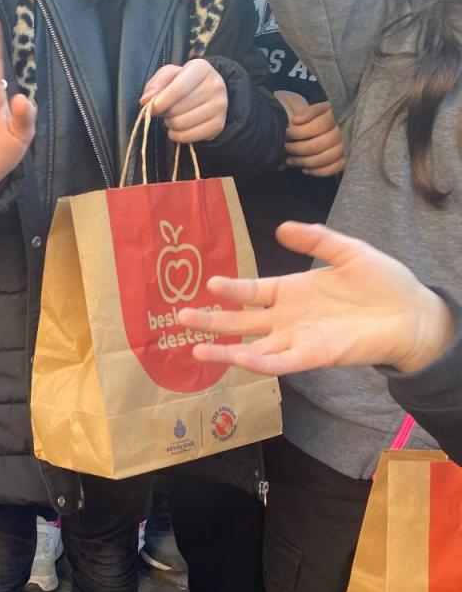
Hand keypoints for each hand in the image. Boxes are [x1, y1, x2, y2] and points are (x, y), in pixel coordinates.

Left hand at [140, 59, 228, 143]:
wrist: (206, 93)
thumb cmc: (183, 82)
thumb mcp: (168, 75)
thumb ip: (154, 84)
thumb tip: (145, 100)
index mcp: (201, 68)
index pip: (176, 91)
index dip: (159, 103)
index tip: (151, 108)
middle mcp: (215, 85)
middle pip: (176, 110)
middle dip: (165, 113)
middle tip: (167, 109)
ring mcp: (220, 106)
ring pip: (181, 125)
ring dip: (170, 124)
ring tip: (175, 116)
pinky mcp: (219, 124)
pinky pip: (188, 137)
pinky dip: (177, 136)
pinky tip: (180, 128)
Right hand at [177, 222, 455, 375]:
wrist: (411, 313)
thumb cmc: (382, 283)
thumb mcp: (348, 251)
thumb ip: (316, 240)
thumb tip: (280, 228)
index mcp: (291, 291)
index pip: (251, 291)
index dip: (231, 288)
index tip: (209, 283)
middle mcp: (287, 318)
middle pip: (240, 321)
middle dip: (211, 320)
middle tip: (180, 317)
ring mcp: (296, 339)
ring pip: (251, 347)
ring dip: (224, 350)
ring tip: (195, 349)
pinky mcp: (312, 356)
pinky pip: (279, 362)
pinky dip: (258, 362)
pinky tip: (239, 360)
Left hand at [284, 101, 346, 176]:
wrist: (345, 126)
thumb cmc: (326, 118)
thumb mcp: (321, 109)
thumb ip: (310, 112)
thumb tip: (296, 120)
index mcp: (337, 116)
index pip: (318, 126)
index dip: (299, 132)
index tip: (287, 133)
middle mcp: (344, 132)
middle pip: (318, 144)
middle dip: (298, 148)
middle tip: (286, 148)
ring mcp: (348, 146)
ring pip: (325, 158)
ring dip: (304, 161)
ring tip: (290, 160)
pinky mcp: (347, 159)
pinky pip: (334, 168)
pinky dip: (318, 171)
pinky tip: (305, 169)